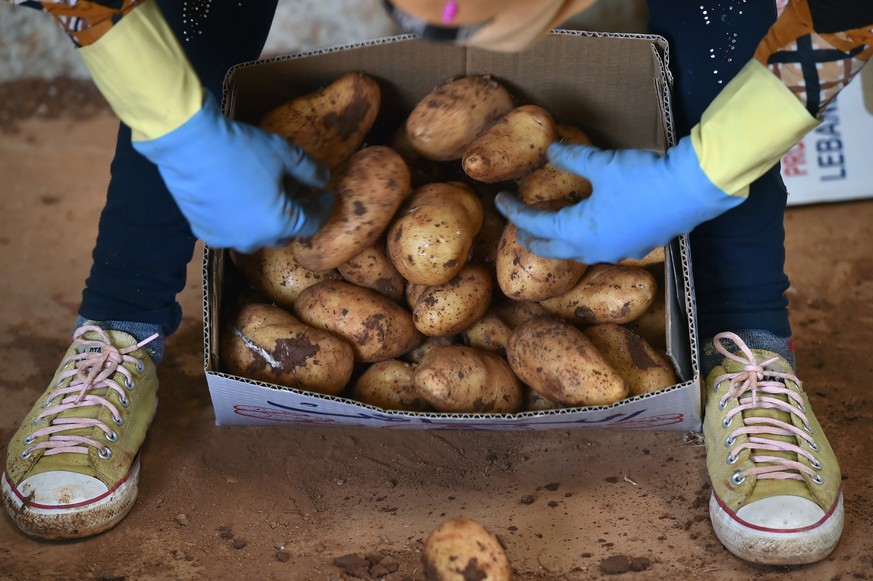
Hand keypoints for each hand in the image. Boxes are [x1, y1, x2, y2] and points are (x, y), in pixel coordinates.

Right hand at [132, 94, 334, 252]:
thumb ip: (310, 171)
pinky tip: (239, 201)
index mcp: (278, 225)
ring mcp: (225, 238)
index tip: (327, 194)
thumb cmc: (242, 150)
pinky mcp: (202, 230)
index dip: (323, 207)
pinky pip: (228, 231)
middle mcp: (253, 240)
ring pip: (255, 236)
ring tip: (269, 197)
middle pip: (284, 233)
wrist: (188, 144)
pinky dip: (239, 220)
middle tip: (298, 193)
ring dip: (267, 221)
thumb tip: (324, 179)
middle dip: (295, 215)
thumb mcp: (285, 155)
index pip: (311, 223)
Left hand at [495, 137, 745, 263]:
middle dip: (532, 239)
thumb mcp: (601, 164)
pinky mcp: (637, 248)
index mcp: (578, 231)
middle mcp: (594, 249)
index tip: (501, 200)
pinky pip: (601, 250)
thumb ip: (572, 158)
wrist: (693, 191)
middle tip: (518, 228)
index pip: (536, 225)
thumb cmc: (643, 178)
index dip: (515, 212)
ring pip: (577, 254)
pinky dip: (586, 242)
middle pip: (553, 250)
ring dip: (559, 244)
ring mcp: (617, 252)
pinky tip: (590, 232)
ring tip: (550, 233)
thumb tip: (551, 149)